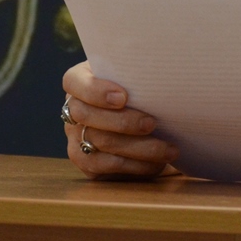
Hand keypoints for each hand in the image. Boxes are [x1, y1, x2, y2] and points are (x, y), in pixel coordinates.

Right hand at [62, 62, 178, 178]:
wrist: (138, 115)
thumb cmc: (136, 86)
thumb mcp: (132, 75)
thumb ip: (135, 74)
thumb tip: (160, 79)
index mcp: (79, 80)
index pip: (74, 82)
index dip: (95, 91)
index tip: (123, 97)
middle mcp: (72, 109)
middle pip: (87, 116)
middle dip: (123, 121)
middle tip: (152, 123)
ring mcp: (75, 138)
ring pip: (101, 143)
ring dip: (139, 148)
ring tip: (168, 149)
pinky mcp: (86, 162)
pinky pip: (107, 166)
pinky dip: (136, 165)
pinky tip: (157, 163)